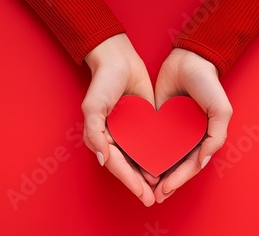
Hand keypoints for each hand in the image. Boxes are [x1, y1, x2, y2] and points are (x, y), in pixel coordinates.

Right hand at [83, 33, 157, 205]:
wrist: (119, 59)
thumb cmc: (103, 82)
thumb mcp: (93, 106)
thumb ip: (95, 133)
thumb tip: (101, 158)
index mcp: (100, 136)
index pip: (114, 163)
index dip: (127, 180)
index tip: (141, 193)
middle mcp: (114, 137)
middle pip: (126, 166)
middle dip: (138, 184)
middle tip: (152, 199)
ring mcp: (129, 131)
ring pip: (138, 159)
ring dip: (147, 175)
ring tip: (159, 190)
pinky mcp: (142, 123)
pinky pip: (149, 144)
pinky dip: (155, 157)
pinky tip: (166, 167)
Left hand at [153, 48, 232, 202]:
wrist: (187, 60)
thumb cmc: (208, 84)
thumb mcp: (220, 110)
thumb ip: (216, 136)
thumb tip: (202, 162)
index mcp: (203, 138)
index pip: (191, 165)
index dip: (179, 179)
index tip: (165, 189)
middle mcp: (187, 137)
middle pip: (175, 165)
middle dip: (165, 182)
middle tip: (153, 196)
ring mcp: (171, 129)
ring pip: (162, 157)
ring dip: (154, 173)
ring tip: (143, 186)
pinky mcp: (157, 120)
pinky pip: (150, 140)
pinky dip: (144, 153)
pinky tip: (135, 163)